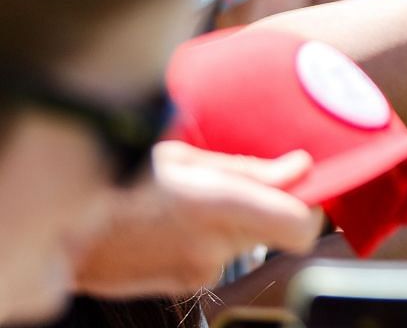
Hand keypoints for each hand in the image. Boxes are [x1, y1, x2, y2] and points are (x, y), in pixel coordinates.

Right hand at [72, 144, 323, 296]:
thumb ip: (249, 170)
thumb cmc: (112, 182)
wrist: (58, 231)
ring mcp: (195, 274)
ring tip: (191, 201)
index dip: (309, 206)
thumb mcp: (181, 157)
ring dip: (232, 223)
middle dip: (269, 208)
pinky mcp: (182, 287)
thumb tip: (299, 168)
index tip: (301, 187)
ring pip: (243, 244)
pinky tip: (174, 223)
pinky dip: (206, 241)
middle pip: (276, 233)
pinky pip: (214, 259)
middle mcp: (212, 248)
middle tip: (237, 184)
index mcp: (216, 207)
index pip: (300, 224)